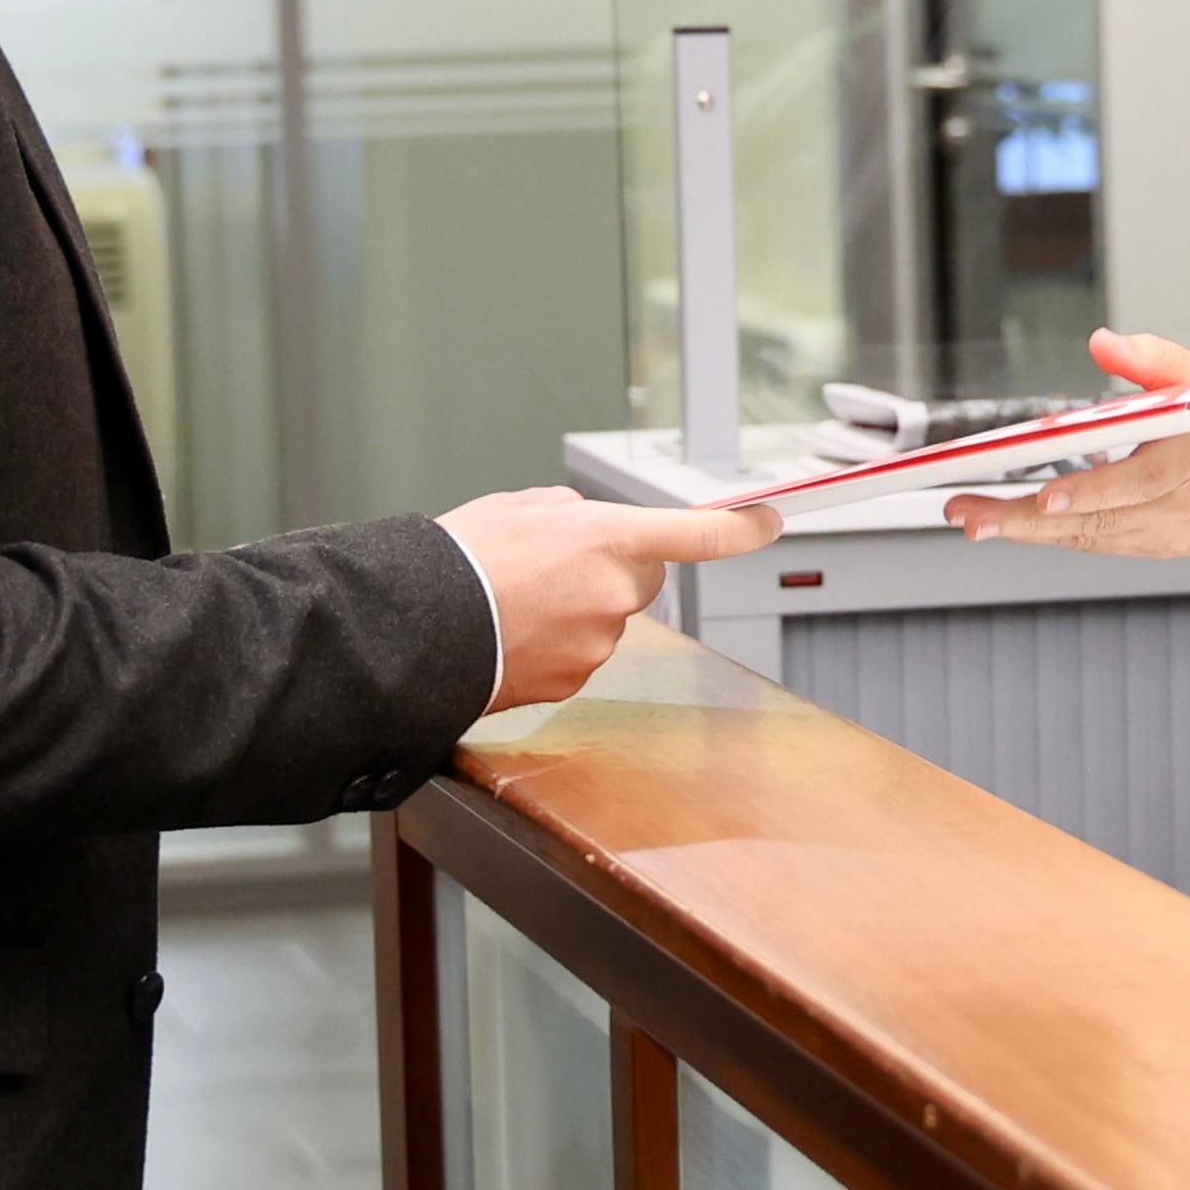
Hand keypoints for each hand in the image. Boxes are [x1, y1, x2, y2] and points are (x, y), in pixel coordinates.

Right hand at [439, 488, 782, 709]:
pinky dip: (554, 642)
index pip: (698, 534)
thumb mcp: (519, 508)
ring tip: (516, 600)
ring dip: (574, 607)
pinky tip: (513, 632)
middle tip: (554, 564)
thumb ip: (569, 513)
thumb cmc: (462, 560)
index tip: (768, 521)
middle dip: (612, 568)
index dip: (741, 528)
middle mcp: (614, 596)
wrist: (421, 630)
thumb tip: (583, 529)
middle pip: (642, 578)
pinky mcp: (574, 681)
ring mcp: (597, 644)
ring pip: (604, 618)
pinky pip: (578, 653)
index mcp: (608, 540)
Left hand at [946, 328, 1189, 568]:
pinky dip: (1055, 537)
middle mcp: (1180, 507)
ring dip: (1026, 533)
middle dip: (1024, 521)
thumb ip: (1160, 360)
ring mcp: (1168, 534)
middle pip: (1094, 522)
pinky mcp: (1160, 546)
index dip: (1089, 492)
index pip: (1137, 484)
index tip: (1044, 495)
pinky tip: (1014, 524)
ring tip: (972, 519)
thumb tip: (1103, 342)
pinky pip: (1099, 544)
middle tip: (967, 514)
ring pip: (1088, 539)